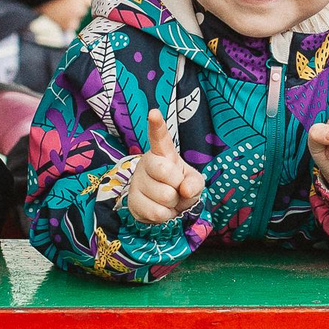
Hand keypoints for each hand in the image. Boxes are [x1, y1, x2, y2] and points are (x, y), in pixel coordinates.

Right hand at [125, 110, 206, 224]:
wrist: (164, 205)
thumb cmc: (180, 186)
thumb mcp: (194, 181)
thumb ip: (195, 183)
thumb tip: (185, 190)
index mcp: (163, 153)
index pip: (160, 137)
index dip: (157, 126)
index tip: (154, 113)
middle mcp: (147, 163)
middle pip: (166, 172)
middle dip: (178, 184)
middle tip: (175, 187)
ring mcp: (137, 182)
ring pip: (164, 196)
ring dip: (173, 203)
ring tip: (169, 199)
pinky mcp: (132, 201)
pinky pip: (157, 213)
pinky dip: (166, 215)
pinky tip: (161, 209)